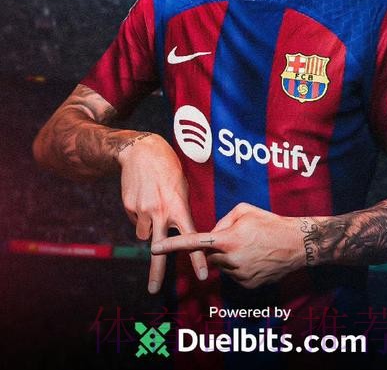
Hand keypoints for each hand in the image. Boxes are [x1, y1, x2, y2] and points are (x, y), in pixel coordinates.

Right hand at [118, 133, 207, 292]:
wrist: (141, 151)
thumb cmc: (168, 168)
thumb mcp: (181, 187)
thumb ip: (180, 210)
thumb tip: (178, 231)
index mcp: (178, 206)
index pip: (191, 237)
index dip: (197, 257)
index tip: (202, 275)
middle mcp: (160, 211)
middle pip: (160, 248)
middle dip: (157, 271)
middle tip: (154, 290)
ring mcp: (142, 210)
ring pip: (145, 234)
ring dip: (148, 227)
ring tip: (152, 205)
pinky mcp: (129, 207)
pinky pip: (135, 220)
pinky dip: (139, 215)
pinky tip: (142, 197)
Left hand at [151, 202, 303, 288]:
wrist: (296, 244)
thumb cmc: (270, 223)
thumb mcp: (245, 210)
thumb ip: (222, 220)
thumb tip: (213, 233)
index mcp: (228, 239)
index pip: (194, 242)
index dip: (172, 246)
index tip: (154, 249)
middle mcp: (231, 260)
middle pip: (211, 255)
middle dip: (217, 248)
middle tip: (238, 238)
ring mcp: (239, 275)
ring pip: (223, 265)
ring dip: (230, 257)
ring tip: (252, 247)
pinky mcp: (248, 285)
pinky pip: (234, 275)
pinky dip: (240, 267)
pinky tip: (256, 258)